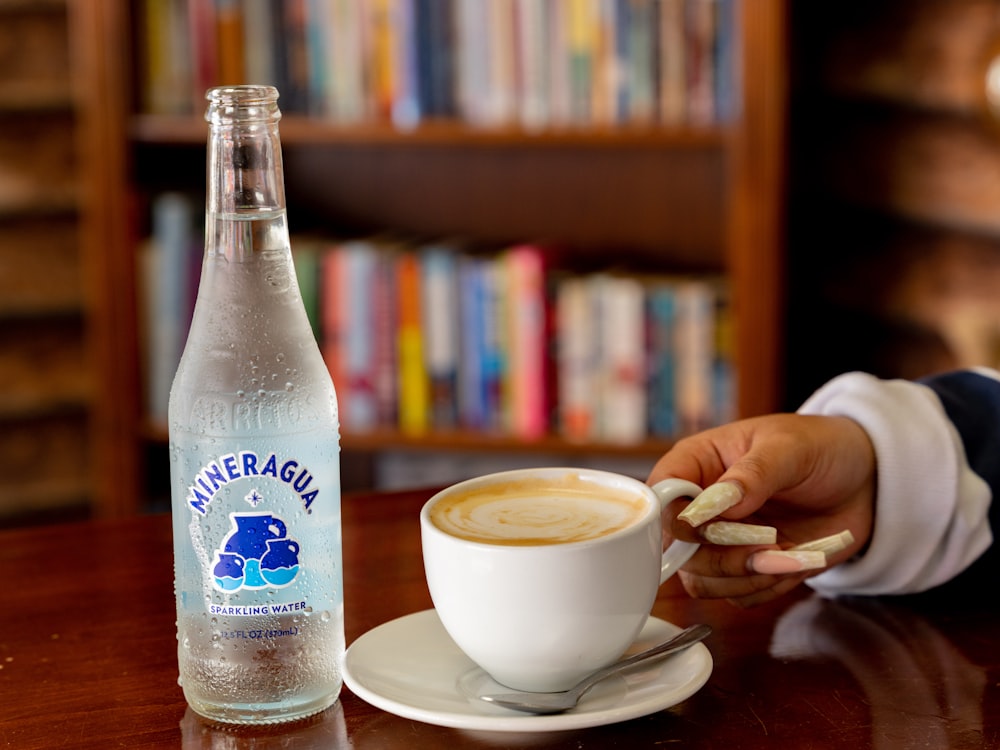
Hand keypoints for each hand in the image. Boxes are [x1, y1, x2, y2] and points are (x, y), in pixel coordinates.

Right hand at [648, 414, 875, 606]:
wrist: (865, 479)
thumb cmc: (820, 447)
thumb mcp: (788, 448)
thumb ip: (752, 474)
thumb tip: (716, 502)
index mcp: (697, 463)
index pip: (660, 495)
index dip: (675, 519)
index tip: (709, 528)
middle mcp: (701, 505)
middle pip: (677, 550)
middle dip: (722, 556)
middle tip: (769, 545)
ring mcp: (722, 540)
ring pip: (702, 581)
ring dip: (745, 577)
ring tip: (787, 557)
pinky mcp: (747, 567)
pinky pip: (738, 596)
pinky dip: (766, 588)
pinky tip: (795, 563)